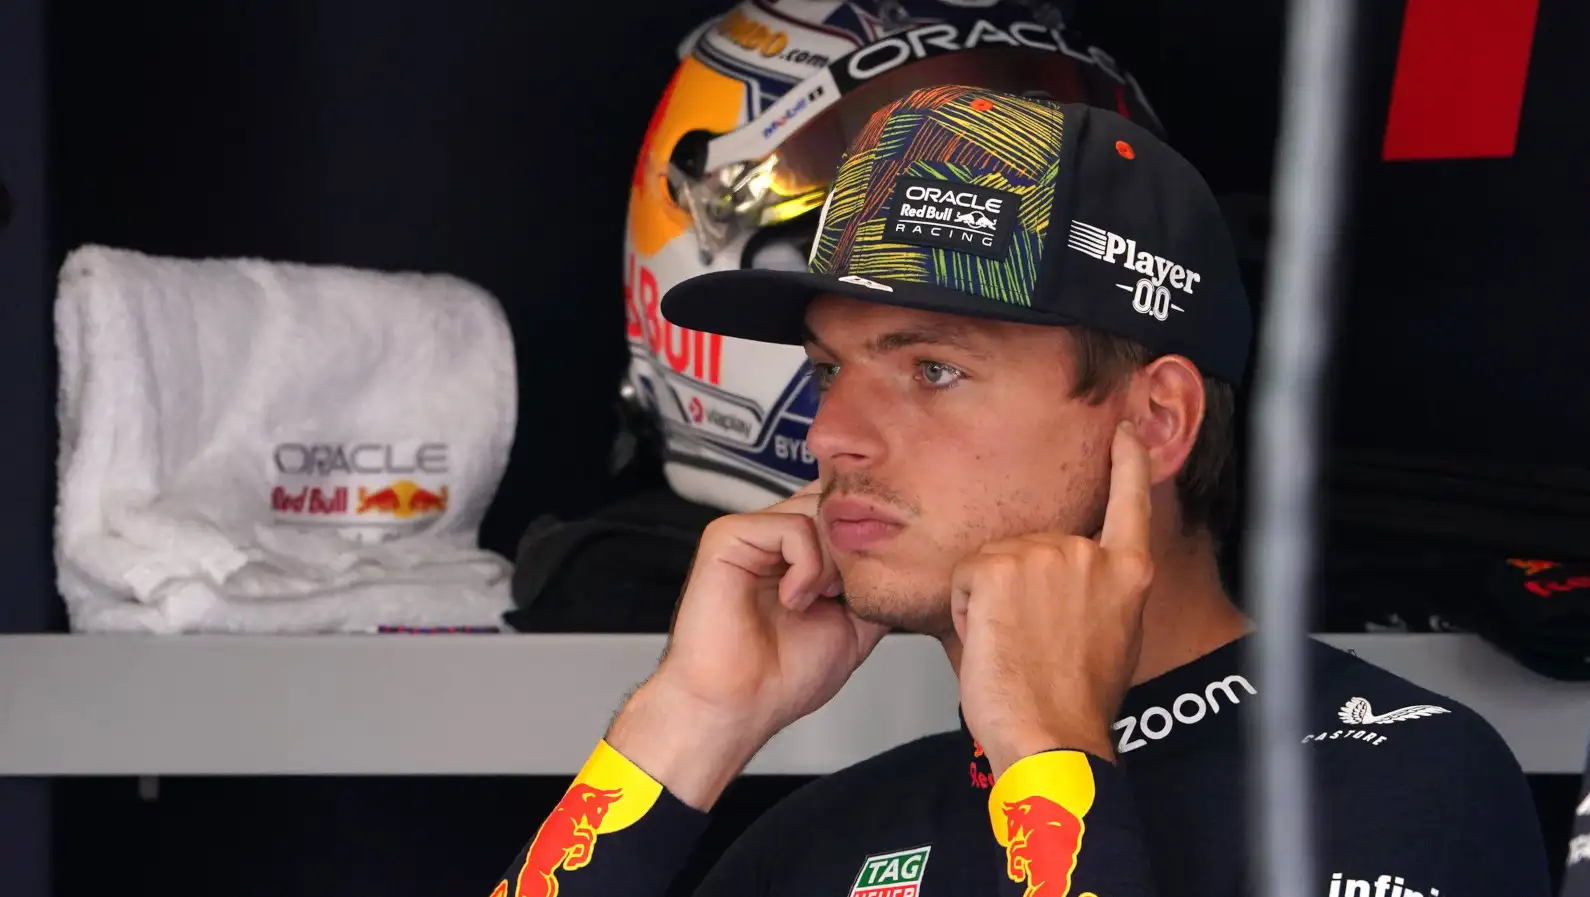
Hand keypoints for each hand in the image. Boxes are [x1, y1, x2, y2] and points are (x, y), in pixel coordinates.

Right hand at [607, 482, 890, 806]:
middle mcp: (774, 537)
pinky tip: (794, 600)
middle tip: (845, 594)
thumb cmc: (781, 678)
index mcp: (798, 554)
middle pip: (833, 502)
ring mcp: (751, 534)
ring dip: (832, 562)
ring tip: (818, 602)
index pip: (841, 511)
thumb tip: (908, 560)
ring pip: (817, 512)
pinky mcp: (728, 536)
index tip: (879, 569)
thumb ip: (873, 586)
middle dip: (854, 547)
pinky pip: (790, 527)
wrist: (738, 706)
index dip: (868, 532)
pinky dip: (807, 567)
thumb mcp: (854, 627)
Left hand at [951, 422, 1154, 777]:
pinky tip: (994, 643)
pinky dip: (966, 612)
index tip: (1125, 433)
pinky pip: (965, 579)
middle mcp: (1089, 555)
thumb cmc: (1074, 706)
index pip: (1131, 502)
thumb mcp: (1110, 641)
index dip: (1128, 463)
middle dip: (1016, 594)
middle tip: (1033, 648)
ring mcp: (1046, 556)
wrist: (1053, 737)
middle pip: (1029, 550)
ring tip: (1017, 650)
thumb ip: (1096, 598)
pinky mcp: (1000, 566)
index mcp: (1127, 574)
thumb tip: (1072, 592)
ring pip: (993, 565)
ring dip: (991, 606)